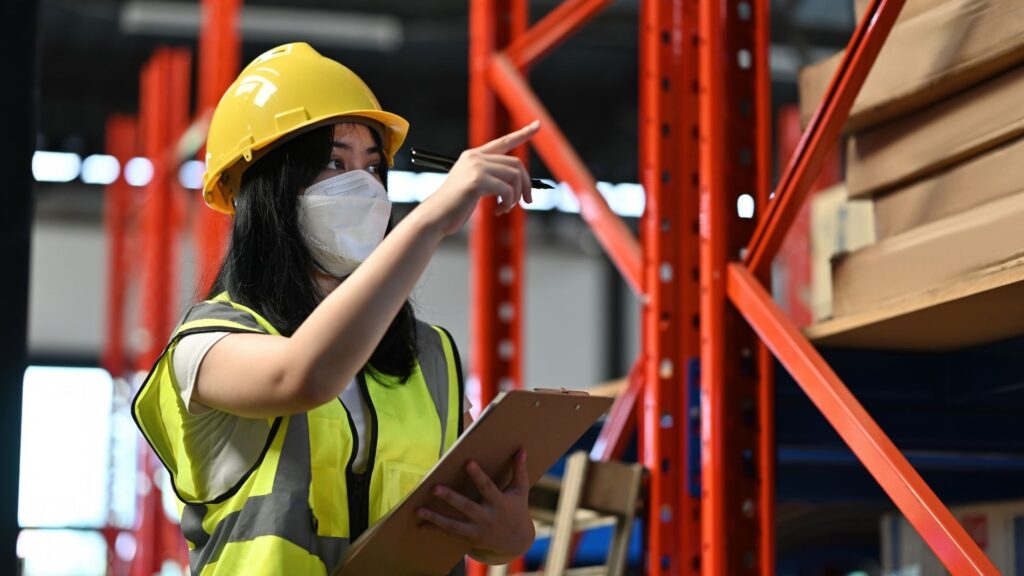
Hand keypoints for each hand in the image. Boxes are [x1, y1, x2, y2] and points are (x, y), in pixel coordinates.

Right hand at [415, 120, 539, 235]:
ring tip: (506, 208)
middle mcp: (475, 157)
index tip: (537, 125)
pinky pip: (507, 190)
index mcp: (473, 156)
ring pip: (515, 176)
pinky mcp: (477, 180)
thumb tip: (519, 183)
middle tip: (526, 201)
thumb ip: (491, 178)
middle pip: (516, 164)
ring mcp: (476, 167)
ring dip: (516, 196)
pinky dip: (508, 203)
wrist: (436, 216)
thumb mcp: (474, 186)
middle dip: (526, 184)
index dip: (522, 134)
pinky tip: (499, 211)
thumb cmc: (455, 206)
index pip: (503, 142)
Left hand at [416, 449, 534, 563]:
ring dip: (435, 518)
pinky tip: (420, 524)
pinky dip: (435, 529)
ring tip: (419, 509)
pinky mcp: (469, 539)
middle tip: (435, 488)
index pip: (488, 487)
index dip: (478, 475)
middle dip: (450, 498)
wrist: (516, 541)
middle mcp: (488, 518)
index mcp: (500, 503)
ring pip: (454, 525)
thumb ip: (519, 470)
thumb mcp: (520, 490)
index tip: (468, 462)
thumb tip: (521, 449)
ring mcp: (477, 530)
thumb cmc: (516, 509)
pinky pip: (450, 534)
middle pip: (467, 508)